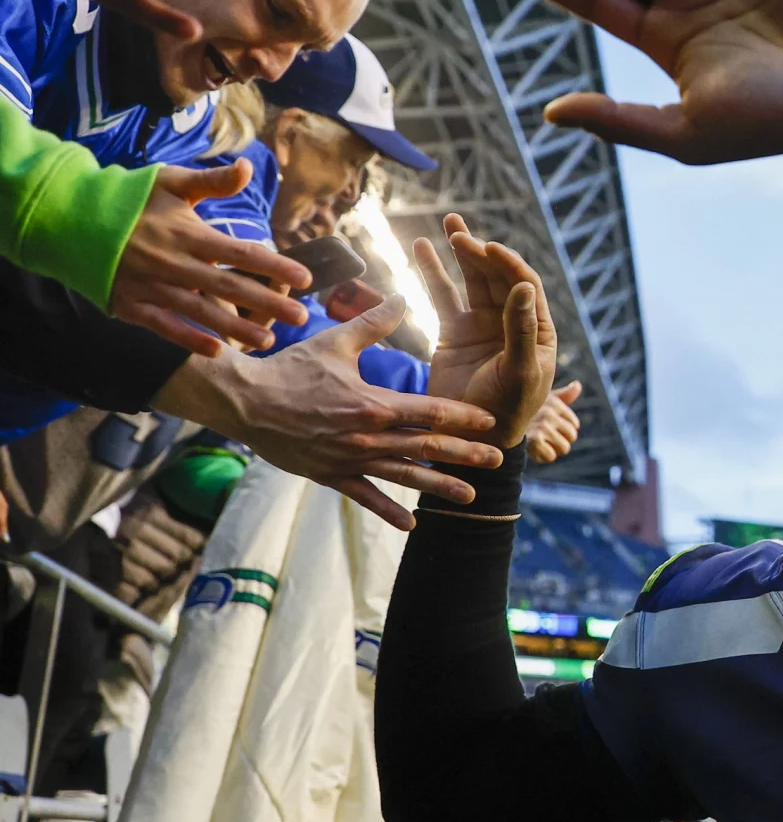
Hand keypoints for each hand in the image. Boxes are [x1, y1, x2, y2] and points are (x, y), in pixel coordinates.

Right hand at [111, 161, 311, 355]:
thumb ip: (212, 181)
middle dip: (268, 303)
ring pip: (201, 313)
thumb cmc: (128, 198)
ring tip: (268, 341)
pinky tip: (216, 352)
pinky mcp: (130, 305)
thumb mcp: (171, 182)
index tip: (305, 277)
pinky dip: (189, 340)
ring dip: (236, 329)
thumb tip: (248, 167)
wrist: (67, 217)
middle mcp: (173, 263)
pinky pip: (164, 327)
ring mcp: (151, 287)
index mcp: (187, 234)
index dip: (275, 266)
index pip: (241, 253)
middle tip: (301, 316)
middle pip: (229, 288)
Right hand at [151, 296, 504, 529]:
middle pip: (426, 448)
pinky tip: (412, 525)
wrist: (244, 402)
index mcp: (373, 403)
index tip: (490, 421)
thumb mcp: (335, 342)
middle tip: (499, 459)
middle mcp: (366, 437)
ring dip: (439, 487)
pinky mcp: (331, 475)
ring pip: (404, 476)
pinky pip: (365, 497)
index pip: (430, 411)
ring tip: (471, 496)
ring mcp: (350, 460)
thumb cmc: (290, 369)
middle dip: (466, 454)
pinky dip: (388, 511)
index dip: (463, 417)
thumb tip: (403, 296)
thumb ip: (374, 322)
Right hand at [417, 214, 556, 447]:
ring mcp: (483, 325)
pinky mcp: (455, 332)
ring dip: (463, 251)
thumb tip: (523, 286)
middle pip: (497, 277)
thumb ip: (521, 330)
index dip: (509, 265)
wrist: (473, 439)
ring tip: (451, 223)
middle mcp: (512, 322)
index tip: (490, 248)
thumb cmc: (508, 410)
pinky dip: (434, 272)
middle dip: (481, 253)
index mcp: (538, 331)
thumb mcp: (520, 372)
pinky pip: (444, 296)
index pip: (525, 287)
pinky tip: (424, 246)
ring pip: (473, 280)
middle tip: (460, 233)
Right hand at [525, 381, 581, 463]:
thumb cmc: (520, 413)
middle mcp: (549, 412)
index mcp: (554, 403)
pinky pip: (551, 456)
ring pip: (564, 448)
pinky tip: (531, 450)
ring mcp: (542, 426)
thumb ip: (561, 396)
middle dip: (560, 440)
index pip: (574, 425)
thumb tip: (577, 386)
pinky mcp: (535, 440)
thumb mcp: (541, 400)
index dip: (561, 430)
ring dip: (552, 450)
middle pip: (572, 436)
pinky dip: (542, 457)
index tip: (546, 428)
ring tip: (537, 443)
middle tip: (542, 438)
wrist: (495, 426)